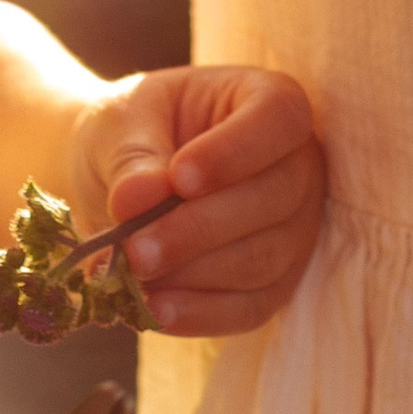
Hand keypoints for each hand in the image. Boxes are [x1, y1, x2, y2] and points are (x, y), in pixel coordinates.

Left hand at [68, 63, 325, 336]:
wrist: (116, 184)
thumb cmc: (128, 135)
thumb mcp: (120, 125)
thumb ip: (132, 159)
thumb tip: (136, 200)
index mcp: (267, 99)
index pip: (278, 117)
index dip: (235, 151)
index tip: (179, 177)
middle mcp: (296, 162)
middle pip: (273, 198)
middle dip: (199, 229)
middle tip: (134, 250)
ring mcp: (294, 227)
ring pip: (262, 258)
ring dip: (195, 274)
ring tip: (132, 277)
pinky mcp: (274, 284)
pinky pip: (251, 308)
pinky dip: (201, 314)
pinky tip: (154, 312)